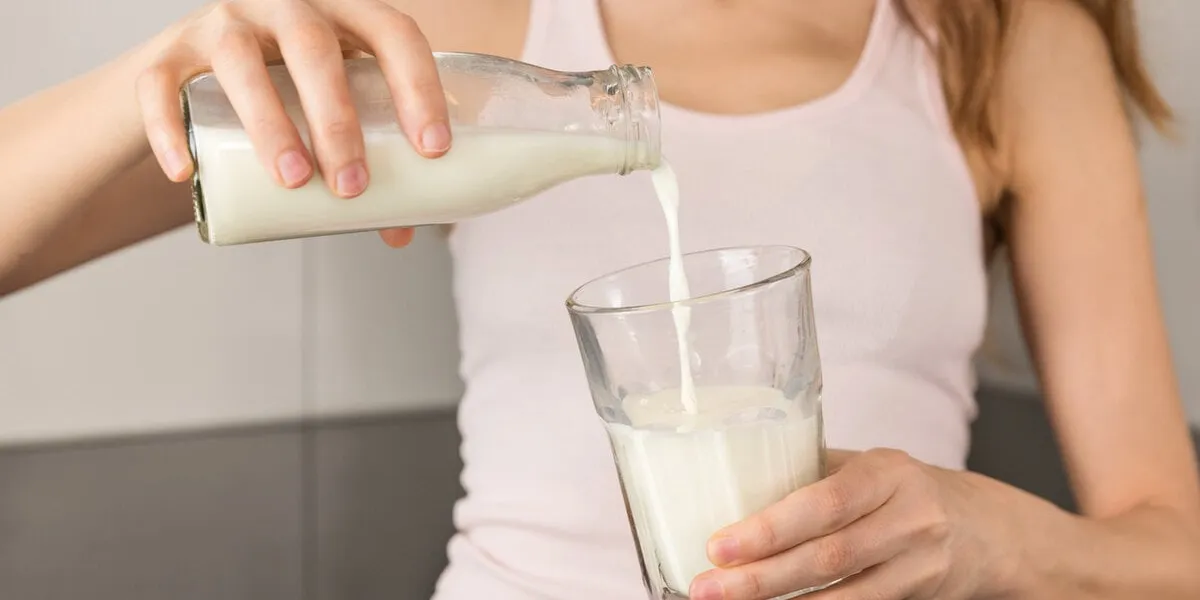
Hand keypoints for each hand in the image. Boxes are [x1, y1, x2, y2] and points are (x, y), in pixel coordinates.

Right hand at [137, 0, 446, 247]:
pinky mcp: (168, 51)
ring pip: (239, 59)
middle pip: (313, 46)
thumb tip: (399, 230)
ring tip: (293, 181)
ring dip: (269, 123)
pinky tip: (186, 172)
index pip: (392, 31)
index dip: (418, 85)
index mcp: (341, 14)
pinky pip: (161, 83)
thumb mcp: (329, 114)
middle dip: (337, 119)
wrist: (196, 73)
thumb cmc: (286, 92)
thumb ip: (366, 162)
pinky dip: (169, 129)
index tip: (433, 149)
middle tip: (352, 187)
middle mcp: (282, 4)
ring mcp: (222, 22)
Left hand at [691, 449, 1020, 599]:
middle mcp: (909, 518)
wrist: (985, 529)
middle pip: (828, 557)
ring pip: (843, 595)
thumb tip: (732, 479)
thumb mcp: (869, 466)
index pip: (824, 502)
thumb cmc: (904, 489)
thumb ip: (811, 470)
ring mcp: (918, 564)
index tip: (718, 544)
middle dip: (760, 577)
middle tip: (707, 587)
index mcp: (886, 472)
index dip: (769, 528)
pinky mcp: (919, 598)